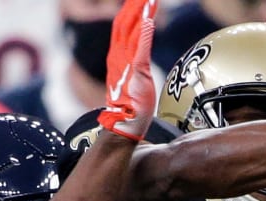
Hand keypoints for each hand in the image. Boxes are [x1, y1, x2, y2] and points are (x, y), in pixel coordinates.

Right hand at [98, 0, 157, 140]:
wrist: (124, 123)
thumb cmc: (131, 103)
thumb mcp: (133, 76)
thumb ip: (135, 61)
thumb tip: (139, 54)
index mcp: (117, 55)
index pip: (122, 25)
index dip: (130, 9)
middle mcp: (118, 55)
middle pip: (124, 22)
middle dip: (134, 5)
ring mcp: (126, 63)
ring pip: (132, 31)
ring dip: (141, 13)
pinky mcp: (136, 72)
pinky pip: (139, 50)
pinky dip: (143, 34)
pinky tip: (148, 21)